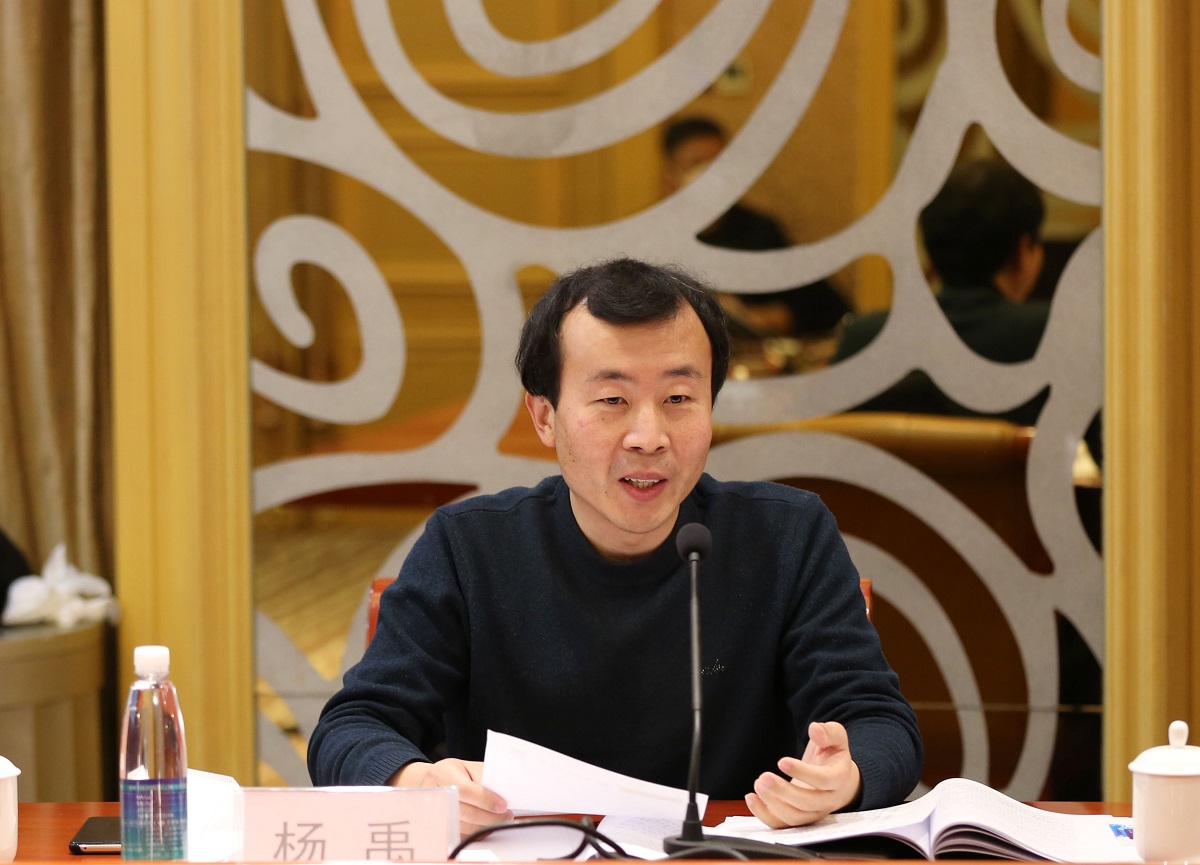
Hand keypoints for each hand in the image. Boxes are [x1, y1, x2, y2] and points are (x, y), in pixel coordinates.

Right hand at [392, 759, 511, 836]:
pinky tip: (485, 826)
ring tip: (499, 821)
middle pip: (464, 812)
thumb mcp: (467, 767)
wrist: (431, 783)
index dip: (485, 799)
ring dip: (484, 826)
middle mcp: (435, 794)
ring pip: (463, 827)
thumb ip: (482, 777)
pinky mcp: (437, 828)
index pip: (465, 789)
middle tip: (506, 816)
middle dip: (489, 816)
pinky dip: (475, 833)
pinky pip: (459, 835)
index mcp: (442, 774)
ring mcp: (433, 813)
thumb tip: (502, 792)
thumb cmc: (452, 774)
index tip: (502, 805)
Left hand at [745, 721, 861, 827]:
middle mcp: (828, 800)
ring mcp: (813, 813)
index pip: (823, 780)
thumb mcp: (836, 739)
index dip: (802, 772)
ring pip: (795, 817)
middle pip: (807, 803)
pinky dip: (765, 815)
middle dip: (783, 791)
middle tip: (763, 777)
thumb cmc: (833, 757)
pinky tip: (752, 798)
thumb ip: (829, 732)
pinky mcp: (799, 818)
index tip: (781, 761)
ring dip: (773, 804)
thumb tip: (816, 728)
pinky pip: (782, 824)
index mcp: (838, 779)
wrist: (838, 781)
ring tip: (758, 784)